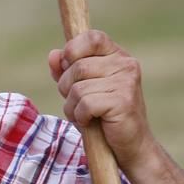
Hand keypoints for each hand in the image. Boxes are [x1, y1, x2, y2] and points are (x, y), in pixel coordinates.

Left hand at [48, 30, 158, 173]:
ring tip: (85, 115)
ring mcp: (126, 81)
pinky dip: (81, 117)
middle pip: (77, 66)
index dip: (73, 50)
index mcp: (117, 56)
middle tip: (77, 104)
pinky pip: (85, 104)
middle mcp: (125, 64)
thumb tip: (53, 55)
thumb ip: (66, 71)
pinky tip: (91, 121)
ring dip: (72, 107)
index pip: (92, 37)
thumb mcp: (82, 91)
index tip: (69, 68)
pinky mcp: (123, 101)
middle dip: (66, 88)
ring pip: (78, 87)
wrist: (130, 147)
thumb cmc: (104, 118)